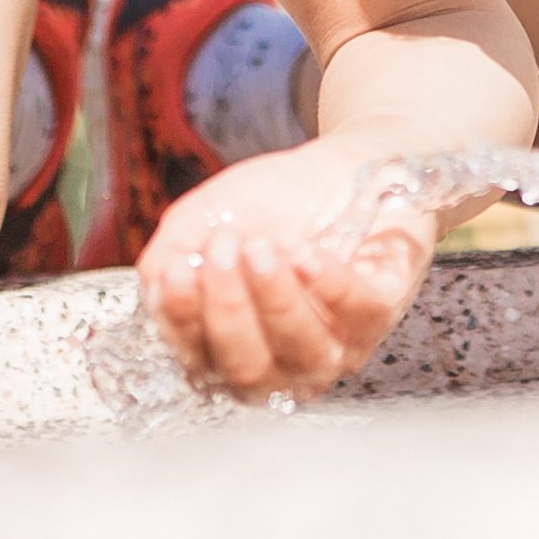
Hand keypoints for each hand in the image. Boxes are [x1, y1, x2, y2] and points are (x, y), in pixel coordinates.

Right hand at [136, 148, 436, 404]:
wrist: (338, 166)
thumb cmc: (270, 204)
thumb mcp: (205, 220)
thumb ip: (172, 254)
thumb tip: (157, 285)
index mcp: (236, 346)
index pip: (201, 363)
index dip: (184, 325)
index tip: (175, 273)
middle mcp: (287, 361)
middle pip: (251, 372)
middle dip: (229, 310)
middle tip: (222, 248)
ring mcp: (338, 343)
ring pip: (306, 354)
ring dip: (275, 299)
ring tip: (260, 245)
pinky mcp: (382, 312)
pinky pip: (358, 316)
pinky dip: (328, 286)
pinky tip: (304, 253)